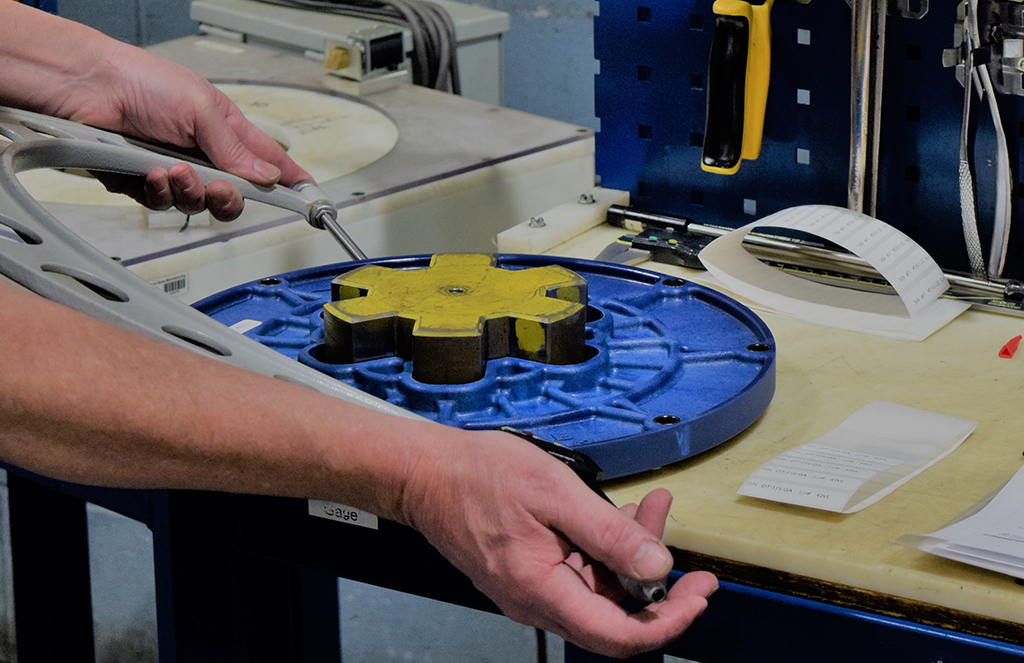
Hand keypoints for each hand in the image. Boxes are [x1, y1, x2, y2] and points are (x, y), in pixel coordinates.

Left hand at [66, 43, 311, 219]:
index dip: (291, 182)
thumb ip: (235, 148)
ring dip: (189, 192)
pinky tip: (151, 173)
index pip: (269, 162)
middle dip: (229, 198)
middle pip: (234, 196)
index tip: (310, 199)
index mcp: (226, 130)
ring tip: (174, 171)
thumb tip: (267, 175)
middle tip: (221, 189)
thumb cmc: (142, 80)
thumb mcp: (201, 108)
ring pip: (197, 205)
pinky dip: (159, 192)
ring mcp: (174, 171)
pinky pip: (163, 205)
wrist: (86, 87)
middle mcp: (203, 154)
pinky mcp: (144, 184)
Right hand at [400, 431, 717, 657]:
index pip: (619, 636)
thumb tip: (658, 565)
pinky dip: (604, 547)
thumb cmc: (479, 476)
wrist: (425, 474)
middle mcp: (536, 602)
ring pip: (599, 590)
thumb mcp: (554, 493)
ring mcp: (531, 590)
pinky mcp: (529, 574)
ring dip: (630, 554)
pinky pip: (579, 573)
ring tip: (648, 507)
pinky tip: (616, 515)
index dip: (669, 620)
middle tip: (675, 533)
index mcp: (542, 589)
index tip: (699, 591)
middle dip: (654, 576)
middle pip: (615, 612)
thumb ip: (608, 532)